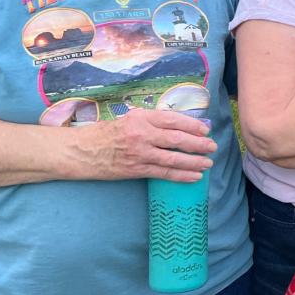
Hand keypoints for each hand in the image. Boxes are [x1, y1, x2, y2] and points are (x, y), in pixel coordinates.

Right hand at [87, 107, 216, 181]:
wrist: (81, 151)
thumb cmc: (106, 132)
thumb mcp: (129, 118)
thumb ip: (152, 121)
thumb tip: (179, 125)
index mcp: (141, 118)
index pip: (173, 119)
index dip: (192, 125)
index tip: (205, 129)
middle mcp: (142, 134)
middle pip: (177, 139)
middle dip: (198, 143)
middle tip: (212, 146)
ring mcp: (140, 154)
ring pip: (173, 158)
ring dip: (194, 161)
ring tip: (208, 163)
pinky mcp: (136, 170)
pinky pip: (163, 174)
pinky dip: (181, 175)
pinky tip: (194, 176)